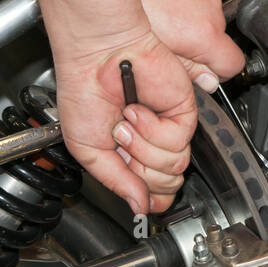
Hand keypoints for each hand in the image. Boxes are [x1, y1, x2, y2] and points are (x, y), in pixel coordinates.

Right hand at [52, 27, 197, 214]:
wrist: (98, 58)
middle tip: (120, 141)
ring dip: (143, 146)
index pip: (155, 191)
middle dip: (140, 170)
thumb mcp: (88, 149)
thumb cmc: (85, 93)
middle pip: (166, 185)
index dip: (150, 198)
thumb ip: (116, 181)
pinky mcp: (182, 111)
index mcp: (130, 154)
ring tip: (125, 122)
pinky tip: (138, 110)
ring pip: (173, 166)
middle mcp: (152, 142)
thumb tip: (139, 208)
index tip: (139, 195)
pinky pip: (177, 140)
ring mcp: (168, 127)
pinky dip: (153, 129)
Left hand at [133, 0, 245, 88]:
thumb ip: (185, 71)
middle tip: (166, 38)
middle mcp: (210, 7)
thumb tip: (205, 82)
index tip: (201, 71)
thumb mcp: (151, 54)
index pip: (234, 64)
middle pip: (216, 36)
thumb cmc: (122, 5)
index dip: (217, 71)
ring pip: (207, 10)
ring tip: (158, 11)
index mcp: (203, 33)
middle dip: (196, 41)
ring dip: (189, 15)